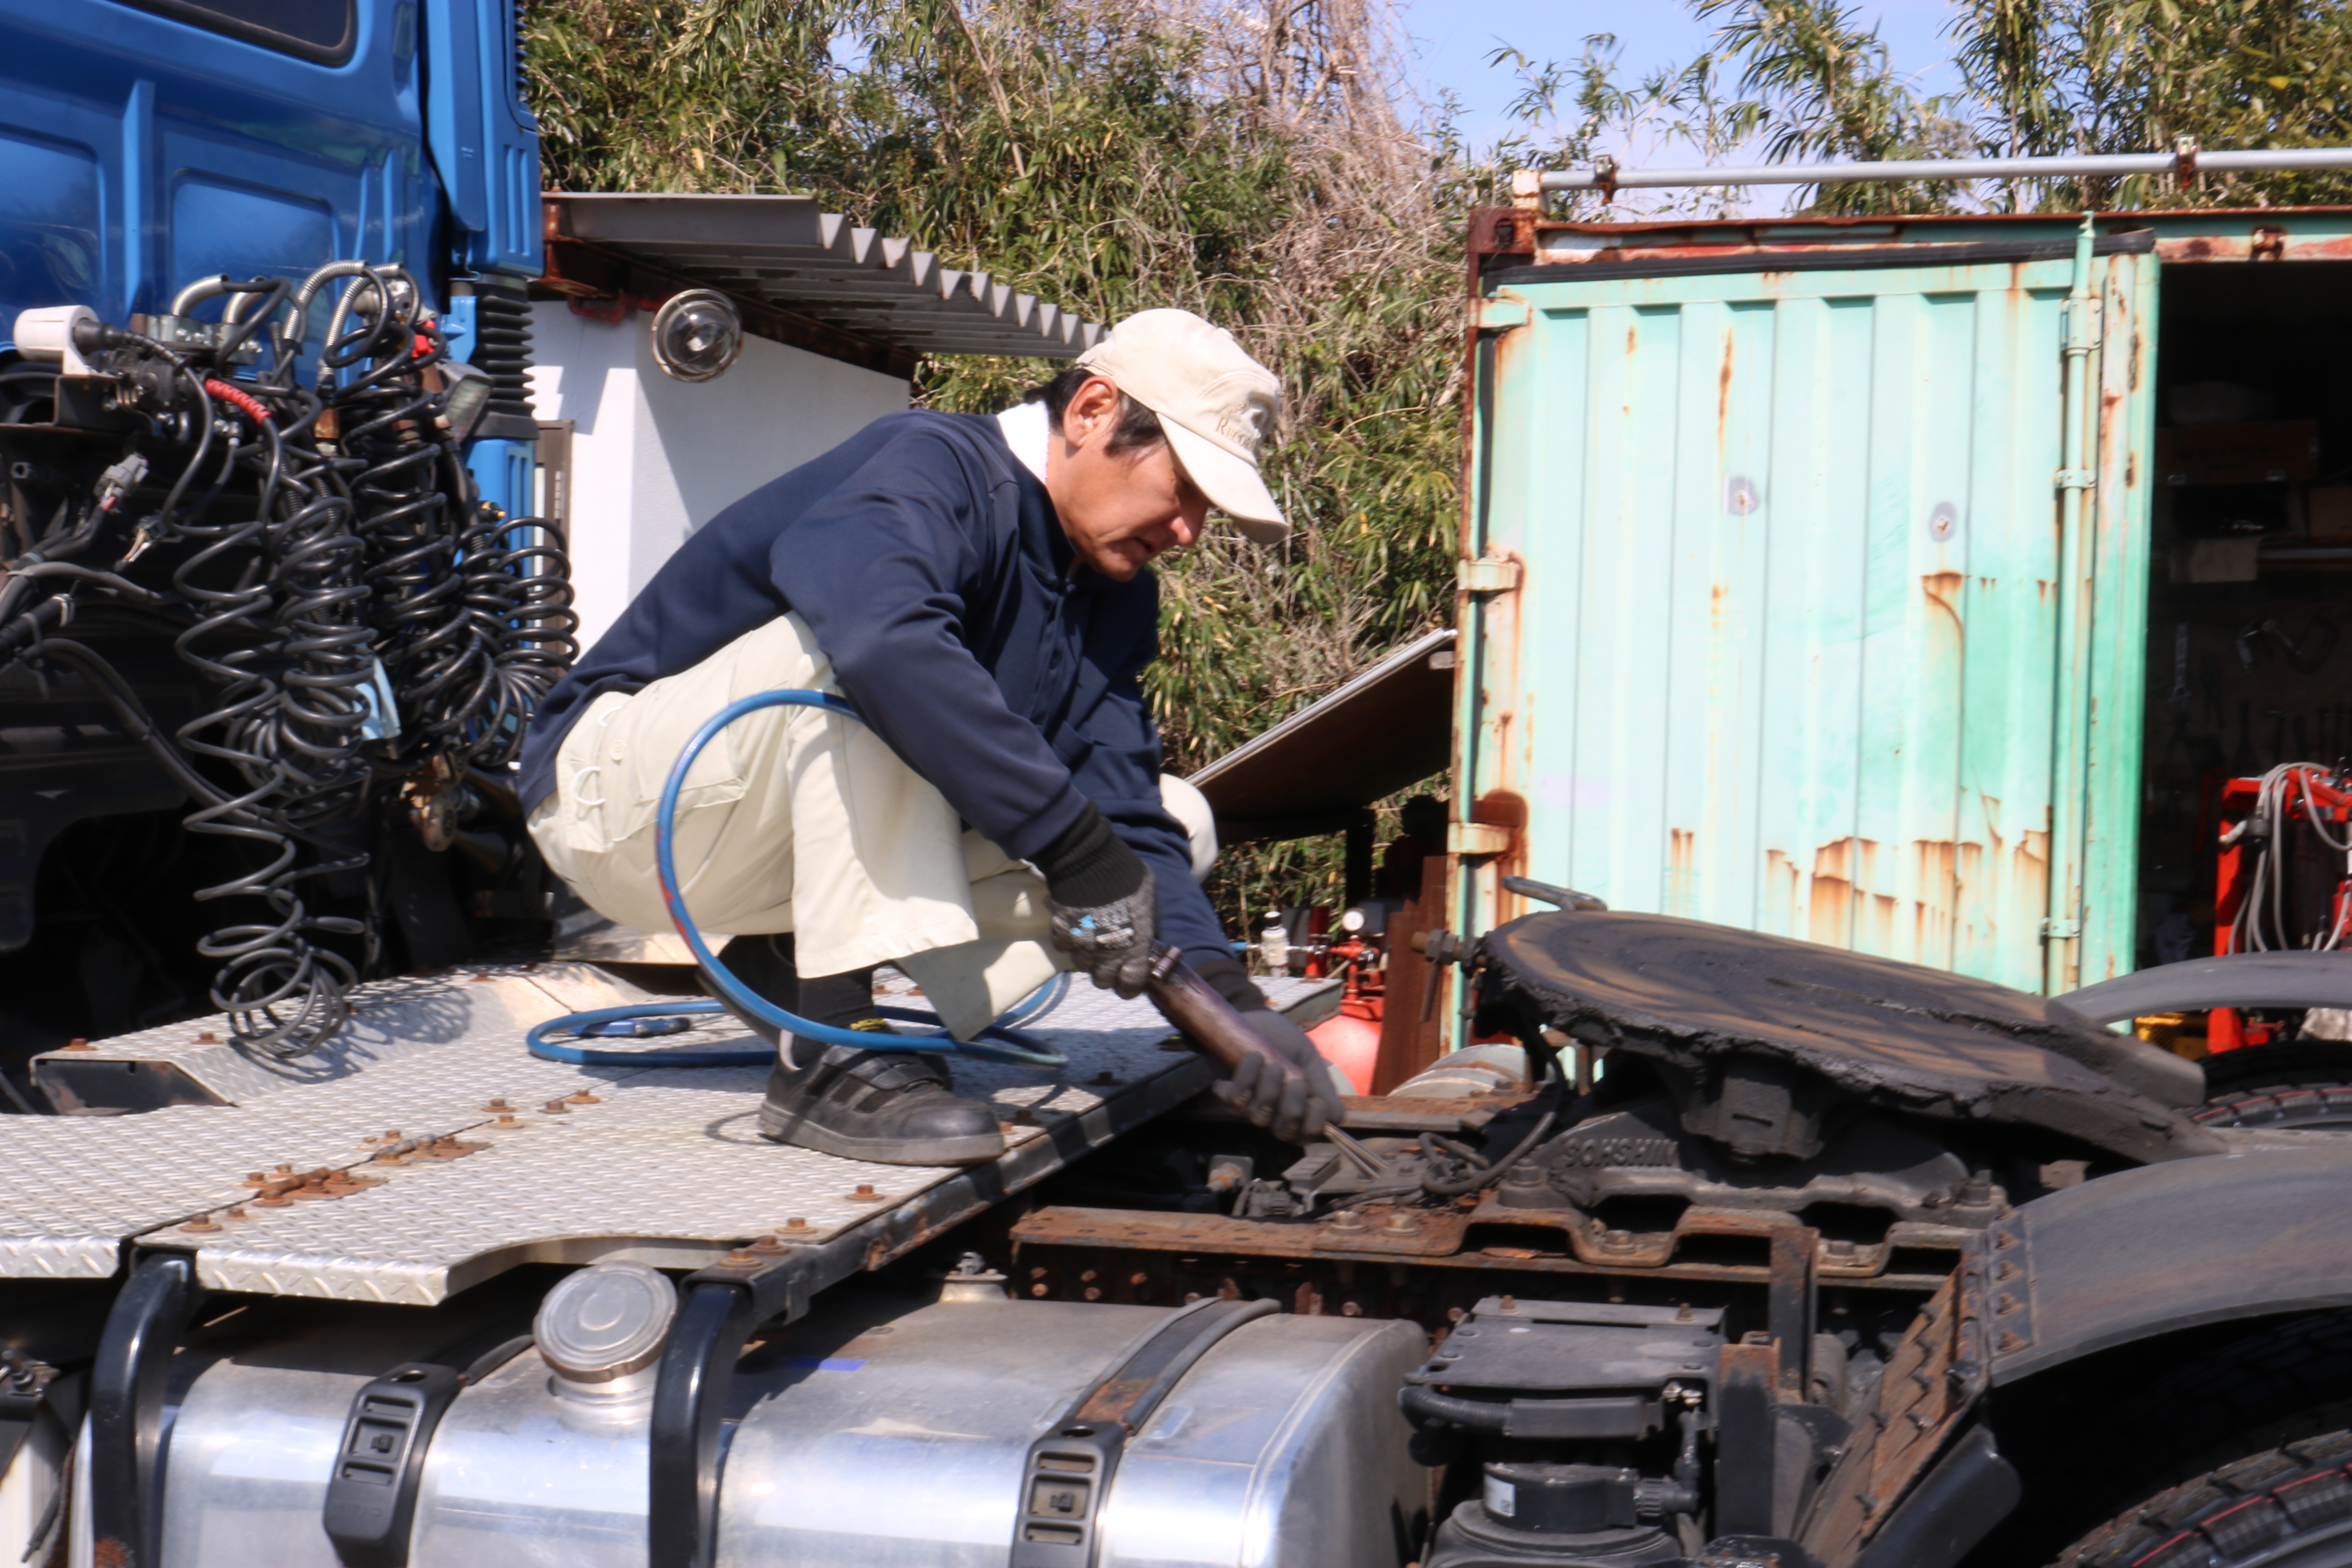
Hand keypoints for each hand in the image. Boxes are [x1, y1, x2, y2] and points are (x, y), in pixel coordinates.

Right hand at [1047, 872, 1157, 996]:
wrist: (1092, 862)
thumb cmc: (1128, 879)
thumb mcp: (1148, 901)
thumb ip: (1147, 923)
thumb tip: (1147, 930)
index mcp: (1134, 948)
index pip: (1130, 986)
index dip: (1128, 986)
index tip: (1127, 980)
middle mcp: (1107, 954)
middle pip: (1102, 981)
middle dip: (1106, 972)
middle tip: (1108, 957)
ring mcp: (1082, 946)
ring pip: (1082, 966)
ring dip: (1087, 957)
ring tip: (1091, 939)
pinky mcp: (1062, 934)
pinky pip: (1064, 947)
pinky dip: (1068, 940)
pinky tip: (1074, 926)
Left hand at [1212, 998, 1345, 1141]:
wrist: (1250, 1018)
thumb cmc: (1281, 1038)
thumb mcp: (1307, 1057)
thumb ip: (1322, 1085)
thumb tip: (1337, 1118)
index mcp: (1297, 1106)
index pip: (1306, 1133)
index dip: (1313, 1124)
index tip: (1316, 1102)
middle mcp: (1273, 1112)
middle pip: (1285, 1131)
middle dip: (1293, 1106)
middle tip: (1296, 1080)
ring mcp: (1249, 1105)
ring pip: (1261, 1116)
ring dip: (1270, 1089)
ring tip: (1273, 1064)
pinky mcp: (1227, 1094)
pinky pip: (1236, 1099)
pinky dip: (1247, 1077)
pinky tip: (1253, 1057)